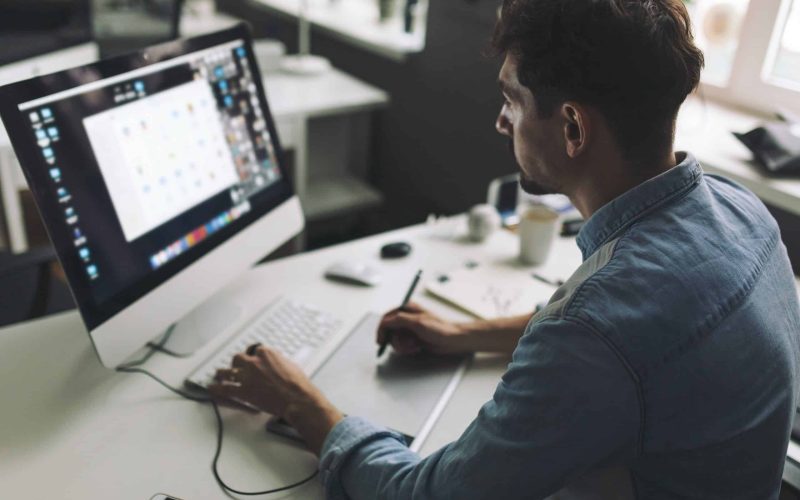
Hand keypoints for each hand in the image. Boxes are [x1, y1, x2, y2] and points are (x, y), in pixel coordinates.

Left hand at [207, 345, 342, 454]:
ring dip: (223, 373)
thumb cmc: (297, 385)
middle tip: (237, 369)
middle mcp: (254, 361)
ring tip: (219, 375)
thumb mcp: (289, 365)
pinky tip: (212, 389)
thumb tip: (274, 364)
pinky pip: (224, 388)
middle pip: (238, 358)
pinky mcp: (243, 391)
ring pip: (228, 371)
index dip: (252, 357)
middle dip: (237, 364)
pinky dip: (216, 389)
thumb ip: (277, 361)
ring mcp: (247, 376)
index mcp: (266, 353)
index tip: (251, 361)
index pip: (253, 350)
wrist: (297, 399)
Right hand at [377, 302, 466, 354]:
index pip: (386, 318)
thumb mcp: (417, 322)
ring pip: (395, 341)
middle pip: (389, 332)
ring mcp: (409, 330)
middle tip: (406, 343)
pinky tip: (418, 347)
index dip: (381, 330)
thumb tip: (385, 322)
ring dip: (404, 346)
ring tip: (415, 345)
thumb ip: (399, 320)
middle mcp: (406, 318)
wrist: (453, 340)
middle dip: (396, 340)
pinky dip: (408, 349)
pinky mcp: (413, 339)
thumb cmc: (440, 328)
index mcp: (406, 309)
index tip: (381, 341)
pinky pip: (402, 346)